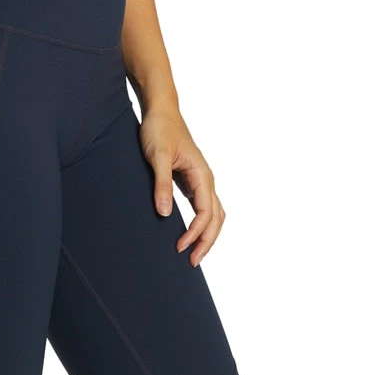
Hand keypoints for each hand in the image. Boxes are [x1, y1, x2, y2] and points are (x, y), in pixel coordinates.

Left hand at [138, 105, 225, 267]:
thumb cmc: (160, 130)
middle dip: (206, 242)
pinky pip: (204, 209)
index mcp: (202, 175)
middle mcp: (206, 180)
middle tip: (191, 262)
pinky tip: (190, 236)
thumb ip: (162, 184)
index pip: (206, 212)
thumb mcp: (158, 156)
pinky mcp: (192, 182)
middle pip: (216, 218)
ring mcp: (201, 182)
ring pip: (214, 215)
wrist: (161, 111)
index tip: (179, 247)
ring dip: (207, 236)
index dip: (195, 233)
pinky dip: (201, 225)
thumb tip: (165, 213)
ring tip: (194, 255)